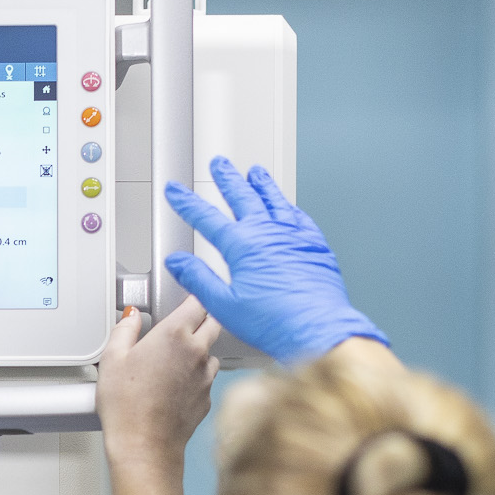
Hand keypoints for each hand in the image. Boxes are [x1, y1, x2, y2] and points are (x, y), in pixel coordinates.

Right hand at [98, 300, 219, 471]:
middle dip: (202, 316)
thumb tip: (130, 318)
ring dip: (199, 347)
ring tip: (174, 357)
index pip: (197, 301)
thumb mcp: (112, 358)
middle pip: (213, 321)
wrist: (144, 445)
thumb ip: (124, 329)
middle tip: (185, 320)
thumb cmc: (126, 405)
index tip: (186, 294)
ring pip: (212, 350)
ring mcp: (206, 375)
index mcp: (174, 335)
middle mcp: (197, 352)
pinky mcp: (208, 396)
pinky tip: (175, 383)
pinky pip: (207, 376)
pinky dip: (196, 373)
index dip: (193, 294)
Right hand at [162, 156, 387, 365]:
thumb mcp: (224, 305)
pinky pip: (299, 216)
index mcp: (242, 245)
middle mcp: (268, 232)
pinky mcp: (315, 244)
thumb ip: (198, 279)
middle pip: (243, 196)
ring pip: (274, 200)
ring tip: (255, 172)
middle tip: (219, 165)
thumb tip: (177, 262)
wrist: (318, 329)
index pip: (207, 217)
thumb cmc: (275, 322)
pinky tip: (287, 206)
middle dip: (227, 179)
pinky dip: (288, 206)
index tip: (176, 191)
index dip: (187, 202)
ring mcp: (294, 235)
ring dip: (261, 184)